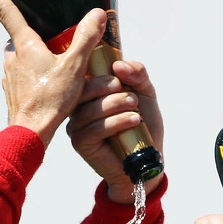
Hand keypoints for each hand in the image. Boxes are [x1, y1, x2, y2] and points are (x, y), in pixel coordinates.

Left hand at [0, 0, 106, 147]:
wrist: (31, 133)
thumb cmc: (51, 100)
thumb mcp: (74, 67)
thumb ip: (86, 39)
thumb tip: (97, 14)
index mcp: (25, 45)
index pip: (6, 9)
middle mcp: (12, 58)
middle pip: (21, 37)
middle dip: (34, 37)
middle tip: (54, 44)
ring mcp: (10, 76)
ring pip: (22, 59)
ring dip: (36, 60)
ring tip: (57, 71)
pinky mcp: (13, 93)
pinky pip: (23, 78)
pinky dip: (34, 79)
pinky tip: (49, 89)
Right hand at [66, 60, 163, 202]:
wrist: (146, 157)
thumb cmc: (143, 124)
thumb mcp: (144, 93)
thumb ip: (137, 74)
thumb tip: (118, 65)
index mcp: (89, 92)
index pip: (83, 74)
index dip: (97, 70)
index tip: (119, 77)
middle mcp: (77, 107)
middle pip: (84, 90)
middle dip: (107, 88)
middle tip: (130, 95)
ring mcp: (76, 126)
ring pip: (89, 109)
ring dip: (115, 105)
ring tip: (135, 106)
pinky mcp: (80, 143)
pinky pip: (94, 129)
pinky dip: (116, 122)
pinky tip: (133, 120)